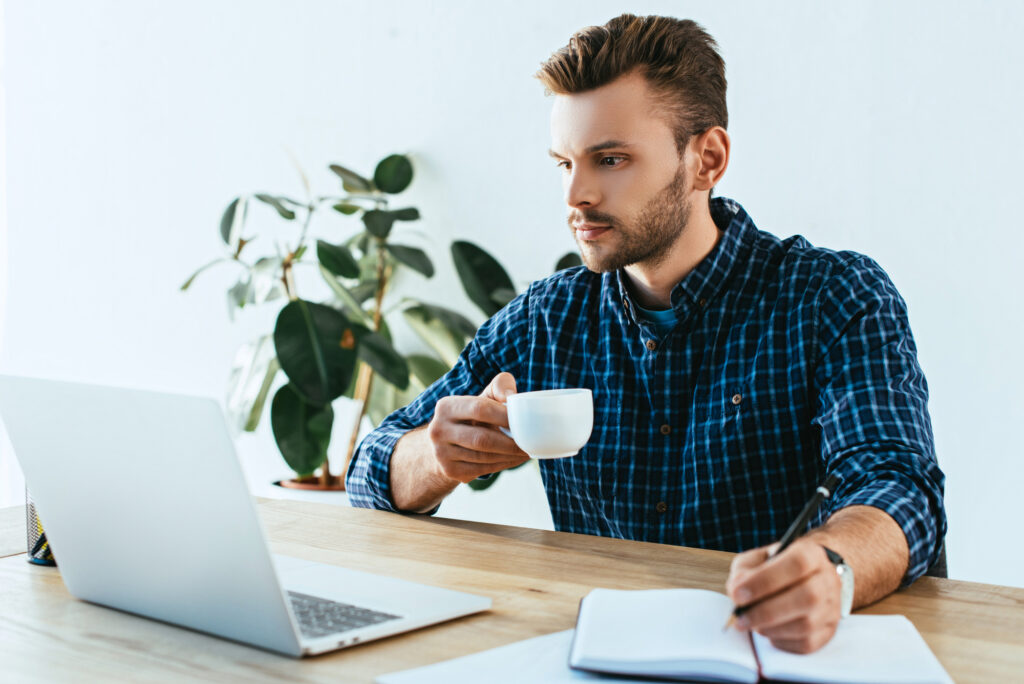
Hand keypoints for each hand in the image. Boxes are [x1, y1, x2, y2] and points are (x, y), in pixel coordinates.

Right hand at [426, 372, 529, 483]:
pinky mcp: (449, 470)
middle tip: (529, 443)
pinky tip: (514, 459)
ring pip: (483, 457)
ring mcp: (441, 453)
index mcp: (446, 406)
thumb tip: (511, 397)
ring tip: (525, 451)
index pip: (480, 409)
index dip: (504, 416)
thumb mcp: (482, 397)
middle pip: (482, 438)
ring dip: (509, 456)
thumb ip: (499, 387)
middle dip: (510, 442)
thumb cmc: (472, 416)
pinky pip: (482, 469)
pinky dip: (503, 465)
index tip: (523, 421)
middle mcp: (438, 430)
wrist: (445, 443)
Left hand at [725, 538, 841, 653]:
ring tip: (751, 623)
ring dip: (771, 628)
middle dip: (766, 611)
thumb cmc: (776, 568)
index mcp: (812, 554)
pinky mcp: (828, 632)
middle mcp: (827, 581)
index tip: (737, 594)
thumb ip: (744, 570)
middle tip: (740, 618)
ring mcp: (831, 608)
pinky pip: (805, 644)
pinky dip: (780, 640)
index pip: (797, 564)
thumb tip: (737, 590)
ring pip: (806, 625)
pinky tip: (767, 630)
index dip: (765, 580)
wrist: (805, 578)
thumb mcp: (758, 558)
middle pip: (806, 597)